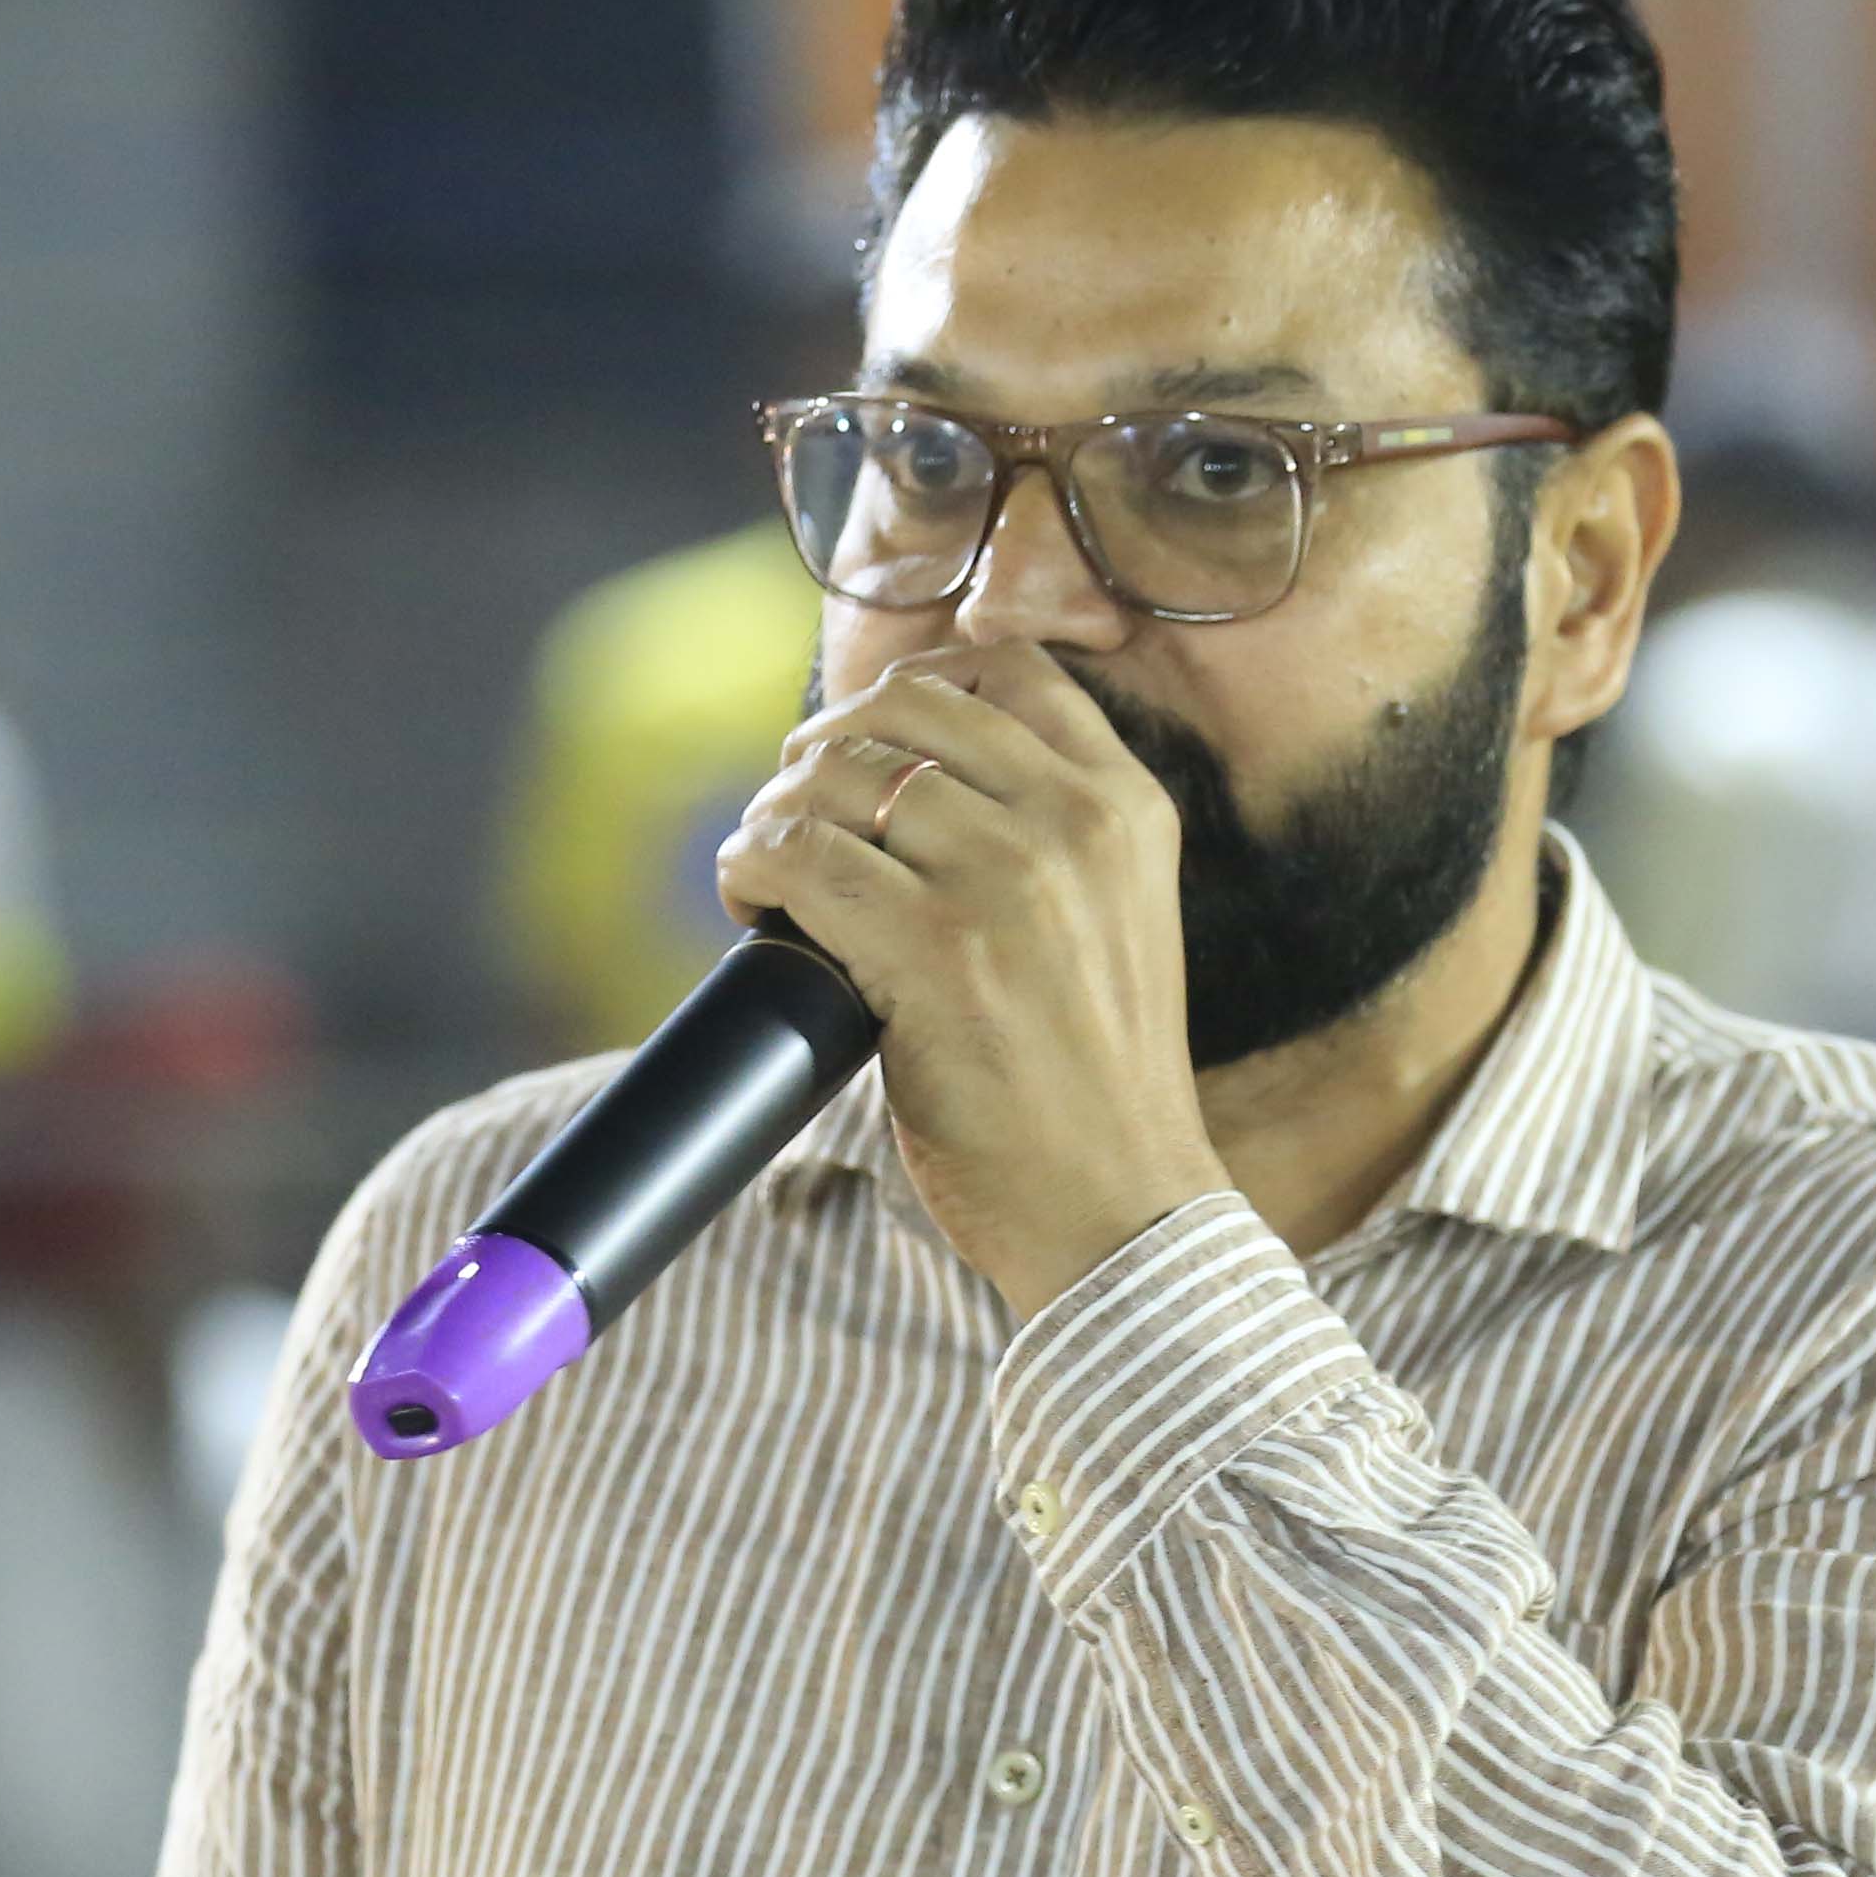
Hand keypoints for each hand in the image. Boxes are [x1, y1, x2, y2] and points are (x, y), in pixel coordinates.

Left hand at [711, 645, 1232, 1322]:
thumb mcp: (1114, 923)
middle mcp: (1075, 823)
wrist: (1123, 1210)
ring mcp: (1007, 881)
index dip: (911, 688)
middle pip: (906, 708)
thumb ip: (1048, 841)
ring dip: (776, 810)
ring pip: (840, 778)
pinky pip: (800, 859)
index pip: (1009, 666)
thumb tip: (901, 782)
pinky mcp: (935, 951)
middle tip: (794, 805)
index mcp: (1128, 807)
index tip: (865, 741)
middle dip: (827, 744)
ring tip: (764, 864)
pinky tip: (747, 900)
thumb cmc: (1097, 1088)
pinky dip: (750, 865)